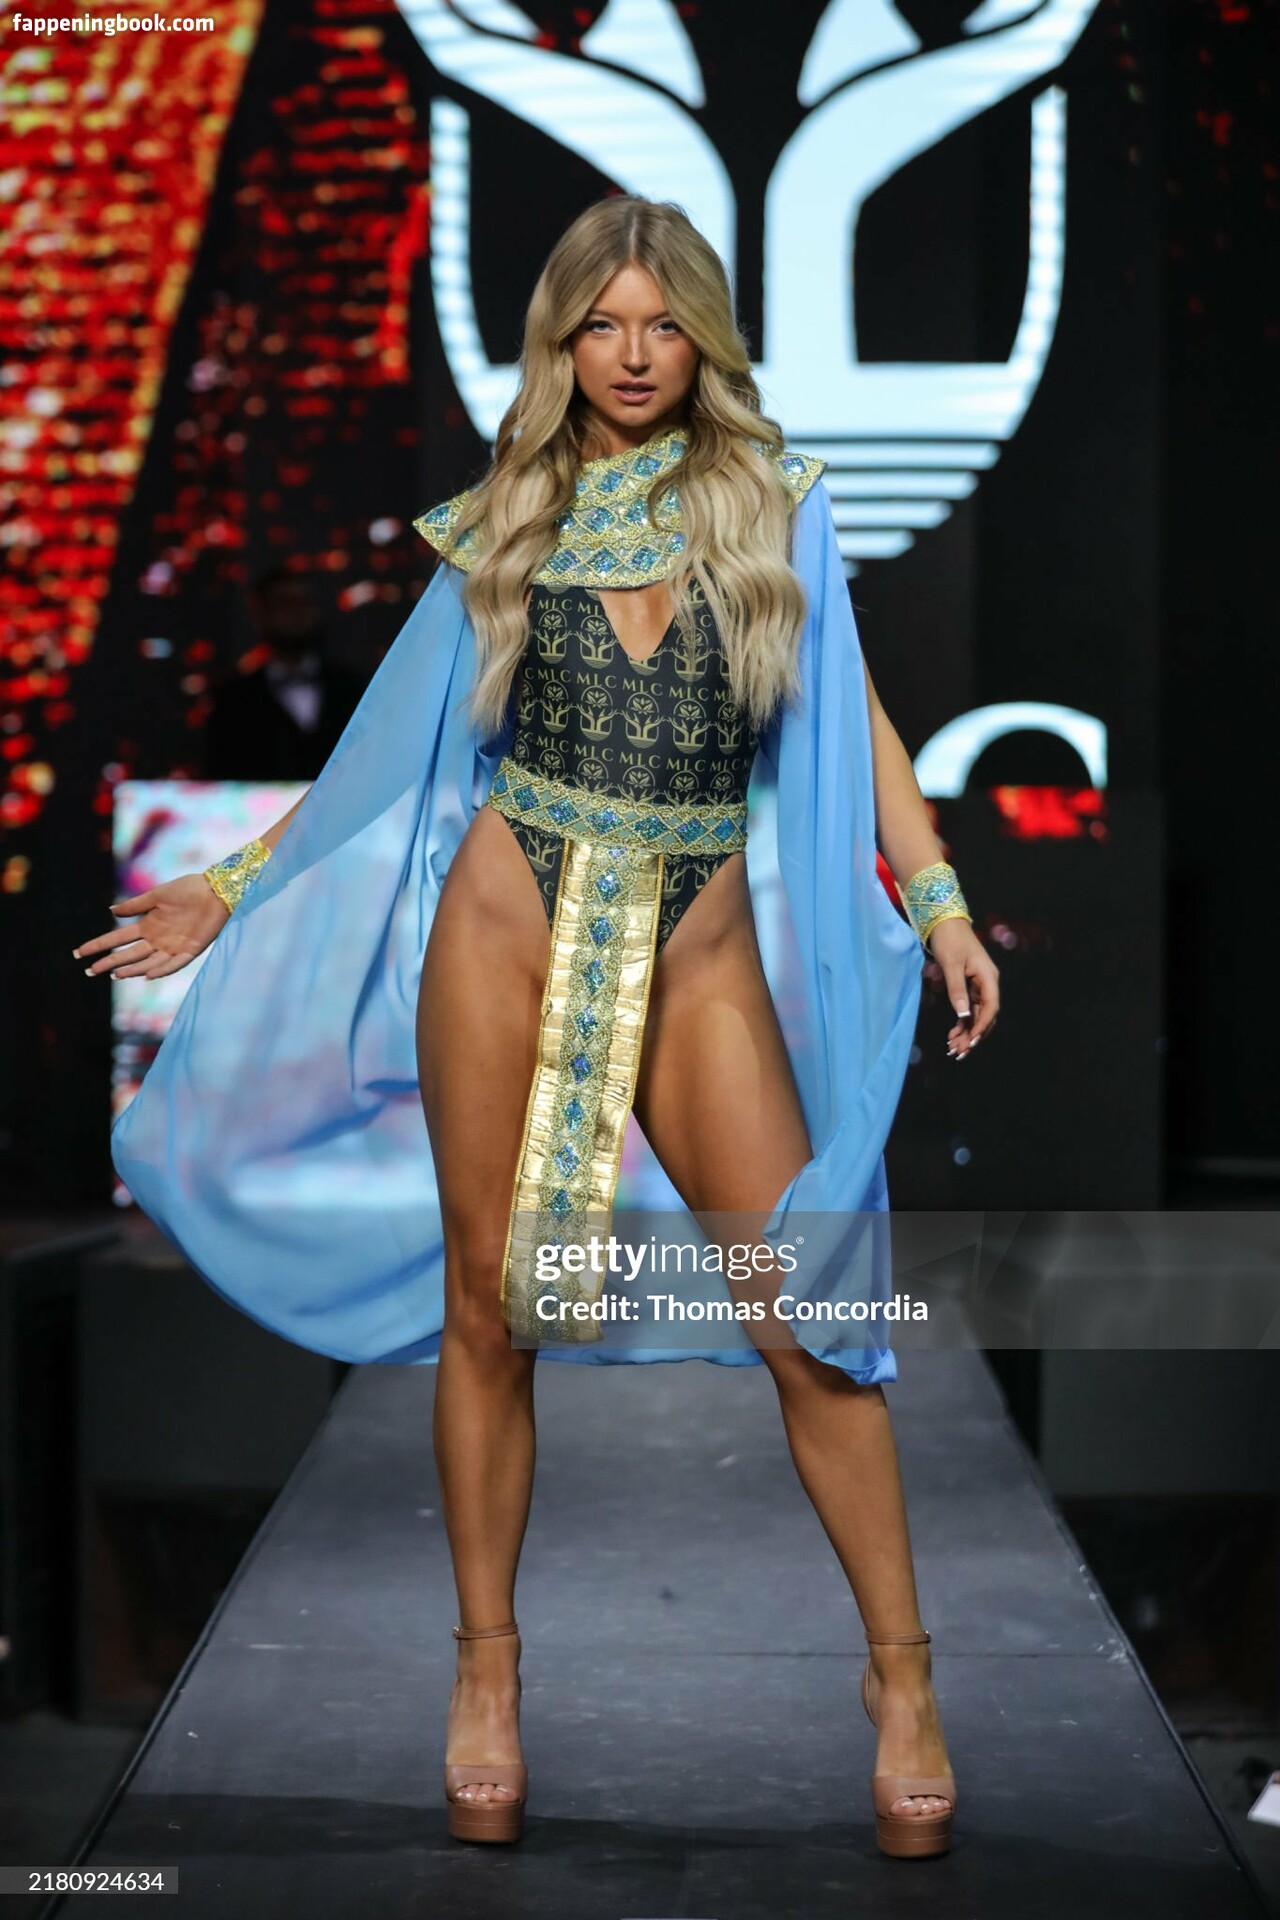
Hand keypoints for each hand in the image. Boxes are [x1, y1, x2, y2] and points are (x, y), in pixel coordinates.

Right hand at [73, 874, 230, 981]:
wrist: (216, 889)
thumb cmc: (187, 889)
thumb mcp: (157, 895)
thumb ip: (135, 905)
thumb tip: (110, 912)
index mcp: (147, 925)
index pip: (117, 939)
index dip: (99, 945)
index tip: (79, 952)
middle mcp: (157, 939)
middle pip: (128, 954)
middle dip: (108, 963)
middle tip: (89, 971)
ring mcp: (173, 946)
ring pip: (147, 962)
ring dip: (131, 969)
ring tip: (114, 974)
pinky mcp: (191, 949)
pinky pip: (174, 963)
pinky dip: (161, 970)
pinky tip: (147, 975)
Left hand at [926, 917, 998, 1059]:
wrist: (944, 922)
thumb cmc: (949, 940)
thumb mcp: (951, 964)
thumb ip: (957, 989)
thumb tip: (963, 1015)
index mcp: (988, 977)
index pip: (991, 1007)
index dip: (982, 1026)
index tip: (970, 1042)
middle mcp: (987, 983)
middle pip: (986, 1015)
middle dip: (973, 1035)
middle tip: (958, 1052)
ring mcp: (979, 986)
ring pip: (977, 1015)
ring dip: (967, 1032)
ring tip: (953, 1048)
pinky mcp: (969, 986)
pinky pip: (969, 1009)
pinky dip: (962, 1023)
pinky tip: (953, 1034)